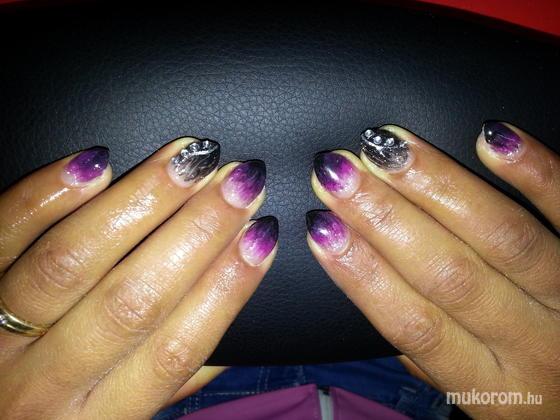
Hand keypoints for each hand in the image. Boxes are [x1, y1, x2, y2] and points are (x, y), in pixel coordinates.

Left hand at [0, 138, 277, 418]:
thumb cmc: (49, 416)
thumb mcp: (117, 418)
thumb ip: (172, 385)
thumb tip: (233, 342)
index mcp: (99, 416)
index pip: (177, 349)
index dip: (227, 288)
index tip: (261, 236)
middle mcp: (46, 381)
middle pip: (133, 300)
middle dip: (197, 233)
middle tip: (239, 183)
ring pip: (74, 260)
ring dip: (140, 204)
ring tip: (187, 162)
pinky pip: (5, 233)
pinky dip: (50, 195)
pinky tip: (98, 163)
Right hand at [308, 122, 559, 417]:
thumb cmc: (533, 400)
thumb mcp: (477, 398)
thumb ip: (427, 358)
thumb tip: (377, 295)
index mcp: (490, 385)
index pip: (414, 325)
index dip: (361, 273)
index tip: (320, 227)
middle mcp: (533, 343)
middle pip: (449, 274)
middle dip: (384, 218)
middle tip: (338, 173)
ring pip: (501, 236)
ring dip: (437, 187)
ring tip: (388, 149)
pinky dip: (533, 171)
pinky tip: (489, 137)